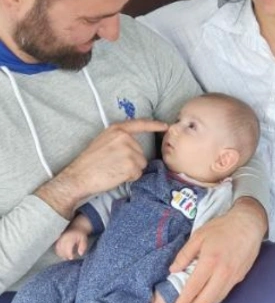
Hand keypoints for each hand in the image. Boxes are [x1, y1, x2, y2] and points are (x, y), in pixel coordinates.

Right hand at [36, 119, 167, 218]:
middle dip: (131, 161)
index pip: (140, 124)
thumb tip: (133, 145)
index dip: (154, 125)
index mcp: (117, 129)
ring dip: (131, 170)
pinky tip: (115, 176)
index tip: (165, 126)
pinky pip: (138, 174)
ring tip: (113, 170)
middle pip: (141, 152)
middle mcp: (125, 138)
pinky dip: (129, 178)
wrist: (79, 176)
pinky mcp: (131, 165)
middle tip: (112, 165)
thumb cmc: (89, 162)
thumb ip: (119, 139)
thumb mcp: (103, 141)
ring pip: (141, 164)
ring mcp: (129, 151)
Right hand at [55, 214, 92, 259]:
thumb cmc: (80, 235)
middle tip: (70, 258)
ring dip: (62, 255)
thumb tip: (80, 254)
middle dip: (65, 256)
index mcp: (69, 238)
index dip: (69, 255)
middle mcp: (62, 238)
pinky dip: (59, 252)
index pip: (67, 249)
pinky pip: (56, 248)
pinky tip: (63, 254)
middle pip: (61, 250)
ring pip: (58, 250)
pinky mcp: (57, 240)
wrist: (76, 227)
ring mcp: (59, 239)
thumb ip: (83, 246)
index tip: (72, 258)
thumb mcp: (84, 239)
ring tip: (67, 257)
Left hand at [171, 198, 267, 302]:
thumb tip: (173, 270)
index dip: (183, 302)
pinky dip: (214, 296)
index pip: (194, 288)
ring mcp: (233, 276)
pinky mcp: (240, 277)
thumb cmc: (222, 228)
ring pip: (216, 299)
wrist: (248, 224)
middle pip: (206, 300)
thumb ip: (184, 254)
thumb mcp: (198, 236)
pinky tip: (207, 292)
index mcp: (210, 261)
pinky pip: (225, 292)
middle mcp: (223, 272)